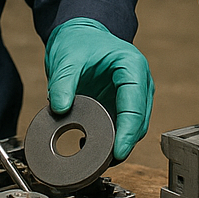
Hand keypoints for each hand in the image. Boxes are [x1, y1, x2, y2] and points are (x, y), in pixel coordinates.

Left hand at [44, 18, 153, 160]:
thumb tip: (59, 109)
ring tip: (96, 158)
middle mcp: (139, 81)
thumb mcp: (67, 58)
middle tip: (104, 162)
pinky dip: (112, 140)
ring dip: (119, 143)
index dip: (128, 131)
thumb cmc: (78, 41)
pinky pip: (122, 128)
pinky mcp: (122, 105)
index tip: (118, 151)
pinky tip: (94, 149)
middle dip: (125, 142)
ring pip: (135, 128)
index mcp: (132, 66)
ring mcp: (132, 95)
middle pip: (140, 121)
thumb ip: (63, 83)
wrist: (78, 36)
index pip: (136, 105)